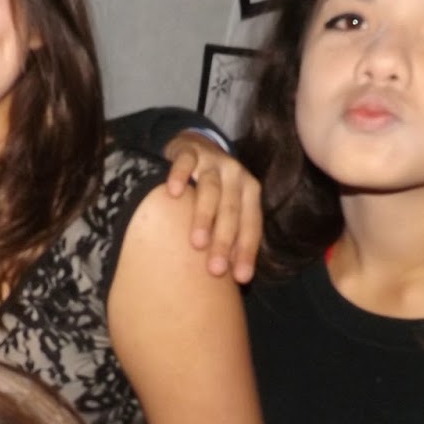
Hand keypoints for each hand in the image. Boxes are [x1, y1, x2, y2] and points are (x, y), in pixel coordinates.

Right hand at [163, 130, 262, 283]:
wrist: (197, 145)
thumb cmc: (214, 189)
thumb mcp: (229, 207)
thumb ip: (233, 234)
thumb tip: (234, 278)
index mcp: (249, 191)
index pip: (251, 224)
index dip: (247, 252)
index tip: (240, 278)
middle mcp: (235, 174)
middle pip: (231, 210)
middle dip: (224, 241)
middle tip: (215, 270)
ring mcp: (211, 161)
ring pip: (210, 189)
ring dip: (204, 216)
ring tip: (196, 243)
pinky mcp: (188, 150)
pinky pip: (184, 163)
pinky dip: (180, 176)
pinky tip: (172, 193)